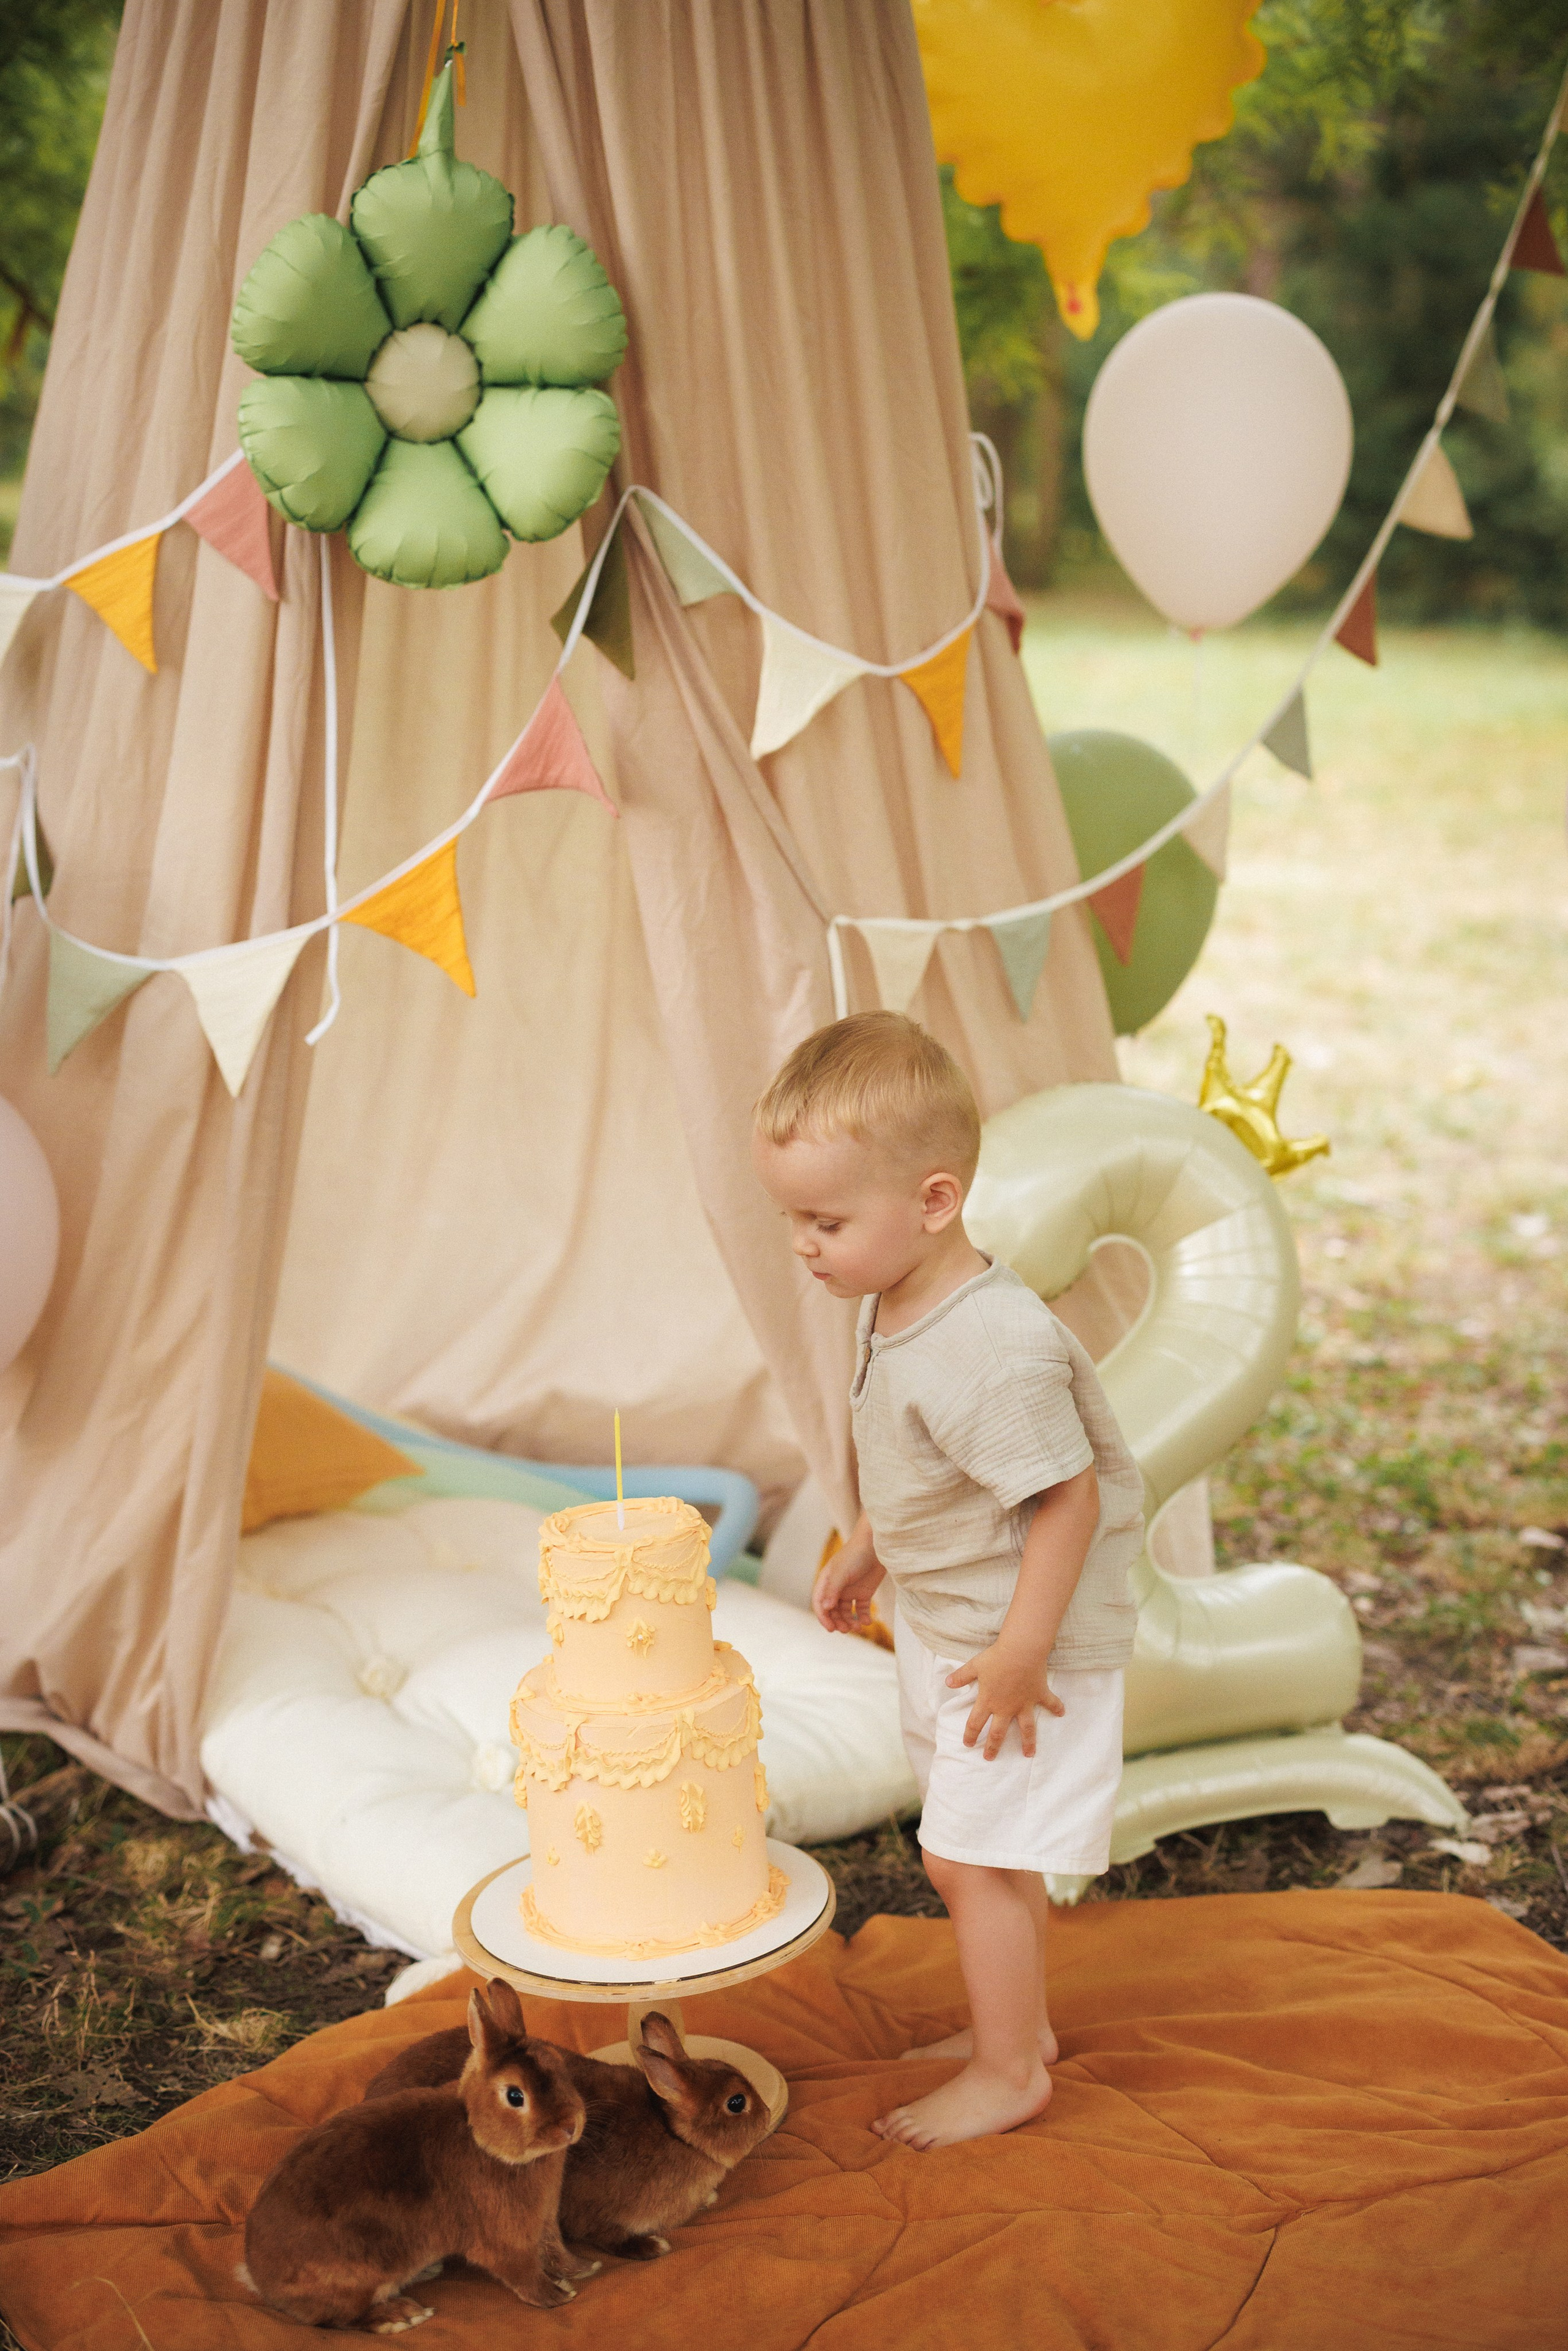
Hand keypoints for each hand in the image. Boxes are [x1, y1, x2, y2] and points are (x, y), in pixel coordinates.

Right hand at [813, 1536, 885, 1634]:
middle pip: (832, 1611)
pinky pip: (861, 1610)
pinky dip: (863, 1617)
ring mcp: (850, 1590)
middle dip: (837, 1621)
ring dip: (849, 1621)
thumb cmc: (856, 1554)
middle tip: (845, 1629)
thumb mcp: (841, 1572)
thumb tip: (825, 1608)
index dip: (823, 1617)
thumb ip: (833, 1590)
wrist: (878, 1545)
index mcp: (827, 1581)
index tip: (831, 1628)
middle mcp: (836, 1588)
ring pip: (845, 1613)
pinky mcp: (864, 1592)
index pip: (820, 1603)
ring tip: (858, 1627)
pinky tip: (867, 1622)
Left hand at [945, 1641, 1063, 1759]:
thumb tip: (947, 1683)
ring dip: (1028, 1742)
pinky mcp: (1039, 1695)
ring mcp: (1024, 1704)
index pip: (975, 1723)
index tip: (968, 1744)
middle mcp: (1006, 1707)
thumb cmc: (996, 1658)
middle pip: (998, 1733)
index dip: (971, 1735)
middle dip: (993, 1747)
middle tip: (989, 1758)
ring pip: (1026, 1728)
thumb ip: (962, 1676)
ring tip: (1028, 1754)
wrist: (1021, 1651)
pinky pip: (1050, 1703)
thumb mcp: (975, 1666)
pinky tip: (1062, 1714)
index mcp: (988, 1701)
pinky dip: (1057, 1708)